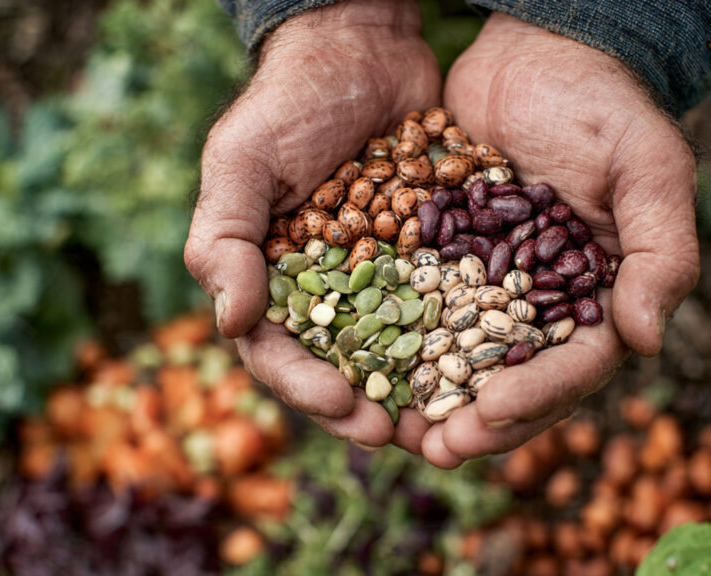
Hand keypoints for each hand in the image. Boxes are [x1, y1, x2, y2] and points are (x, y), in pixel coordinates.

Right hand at [185, 0, 439, 450]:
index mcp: (270, 278)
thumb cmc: (290, 101)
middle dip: (367, 405)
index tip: (347, 409)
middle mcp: (324, 287)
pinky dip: (460, 337)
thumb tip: (232, 323)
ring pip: (396, 348)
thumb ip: (224, 239)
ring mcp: (379, 274)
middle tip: (402, 436)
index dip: (309, 387)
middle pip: (341, 365)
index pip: (279, 352)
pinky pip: (444, 304)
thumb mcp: (243, 160)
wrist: (365, 46)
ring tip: (446, 424)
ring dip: (417, 389)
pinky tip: (486, 363)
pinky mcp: (428, 254)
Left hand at [421, 13, 700, 467]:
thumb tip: (647, 342)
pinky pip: (418, 307)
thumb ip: (660, 252)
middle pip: (514, 378)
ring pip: (461, 357)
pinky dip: (397, 340)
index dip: (538, 396)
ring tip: (396, 430)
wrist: (538, 51)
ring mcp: (491, 282)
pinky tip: (365, 366)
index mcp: (599, 295)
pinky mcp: (445, 257)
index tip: (492, 414)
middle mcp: (544, 301)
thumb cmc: (604, 105)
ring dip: (431, 398)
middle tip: (437, 449)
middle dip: (478, 420)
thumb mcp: (649, 167)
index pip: (576, 364)